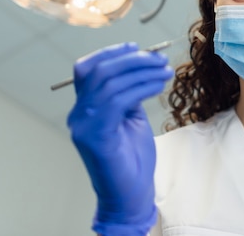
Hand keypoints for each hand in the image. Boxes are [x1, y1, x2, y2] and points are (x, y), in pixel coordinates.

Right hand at [67, 42, 173, 235]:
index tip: (136, 47)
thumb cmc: (132, 158)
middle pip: (98, 71)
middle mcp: (78, 115)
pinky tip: (158, 85)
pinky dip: (140, 87)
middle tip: (159, 59)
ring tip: (165, 71)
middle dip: (131, 59)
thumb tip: (140, 63)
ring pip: (108, 82)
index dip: (110, 53)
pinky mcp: (96, 136)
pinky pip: (116, 100)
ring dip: (141, 71)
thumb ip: (128, 93)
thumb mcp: (130, 117)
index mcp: (84, 109)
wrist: (130, 195)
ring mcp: (84, 126)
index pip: (87, 69)